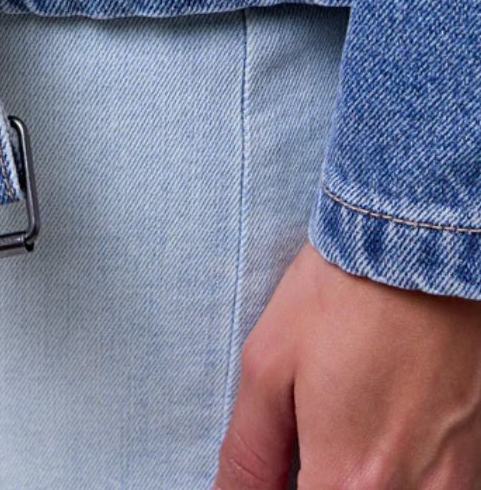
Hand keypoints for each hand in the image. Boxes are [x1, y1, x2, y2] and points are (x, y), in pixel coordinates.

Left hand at [215, 240, 480, 488]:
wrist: (422, 241)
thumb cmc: (342, 293)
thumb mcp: (267, 363)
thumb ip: (249, 452)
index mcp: (349, 478)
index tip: (282, 471)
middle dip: (324, 483)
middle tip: (308, 447)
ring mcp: (452, 478)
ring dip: (362, 482)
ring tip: (348, 433)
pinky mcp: (477, 454)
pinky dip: (404, 477)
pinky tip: (386, 430)